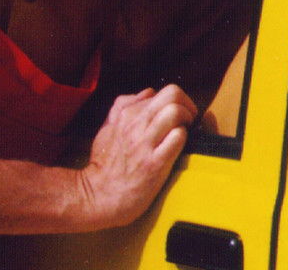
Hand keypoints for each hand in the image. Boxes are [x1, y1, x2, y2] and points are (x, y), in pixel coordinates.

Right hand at [77, 85, 197, 227]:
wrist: (99, 194)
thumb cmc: (104, 164)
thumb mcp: (107, 128)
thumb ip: (123, 107)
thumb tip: (147, 92)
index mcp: (125, 114)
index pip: (160, 92)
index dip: (175, 103)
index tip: (177, 117)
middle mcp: (135, 124)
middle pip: (172, 94)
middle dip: (187, 105)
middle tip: (187, 121)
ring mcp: (145, 143)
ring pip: (176, 112)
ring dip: (187, 120)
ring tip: (184, 133)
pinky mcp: (155, 163)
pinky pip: (178, 138)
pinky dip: (184, 139)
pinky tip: (179, 147)